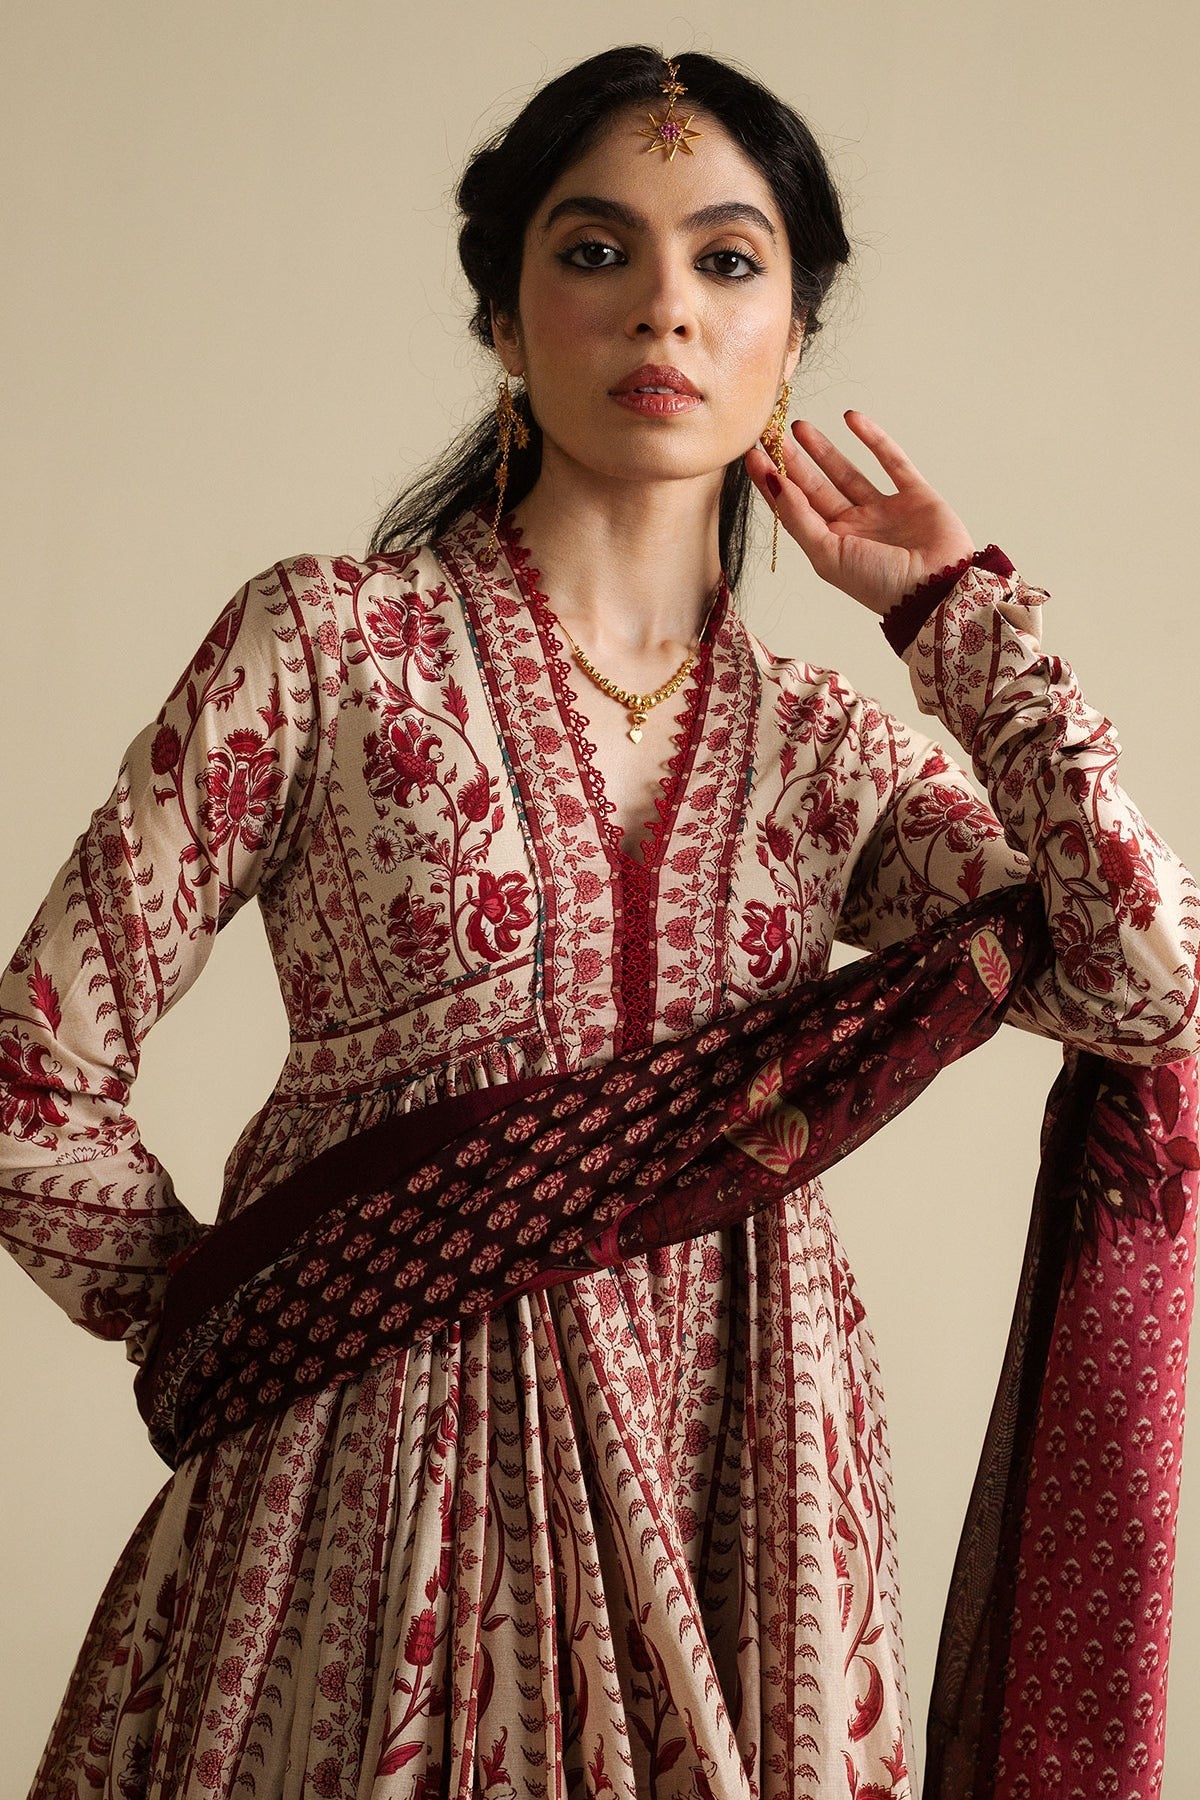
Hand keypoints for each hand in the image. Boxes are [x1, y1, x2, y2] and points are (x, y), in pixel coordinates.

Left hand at [744, 411, 974, 616]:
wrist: (936, 589)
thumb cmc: (880, 583)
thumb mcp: (828, 555)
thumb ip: (800, 518)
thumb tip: (776, 483)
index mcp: (831, 546)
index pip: (794, 508)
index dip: (772, 482)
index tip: (752, 455)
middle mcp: (855, 528)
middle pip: (815, 487)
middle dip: (792, 460)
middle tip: (770, 431)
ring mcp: (884, 510)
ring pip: (847, 472)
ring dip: (823, 449)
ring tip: (798, 426)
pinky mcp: (914, 495)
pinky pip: (891, 461)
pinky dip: (873, 439)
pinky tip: (852, 418)